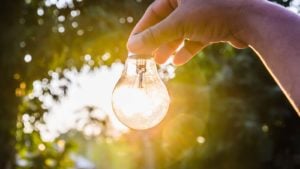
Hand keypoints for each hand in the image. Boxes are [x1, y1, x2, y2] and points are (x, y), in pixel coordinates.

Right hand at [127, 0, 253, 64]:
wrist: (250, 20)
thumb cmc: (213, 13)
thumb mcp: (178, 24)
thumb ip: (155, 35)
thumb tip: (132, 46)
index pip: (154, 12)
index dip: (143, 29)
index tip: (133, 45)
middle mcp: (190, 2)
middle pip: (167, 23)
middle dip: (157, 41)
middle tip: (146, 56)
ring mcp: (202, 14)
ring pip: (180, 32)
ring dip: (170, 47)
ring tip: (161, 62)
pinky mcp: (212, 26)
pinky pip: (194, 39)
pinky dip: (186, 50)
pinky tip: (178, 62)